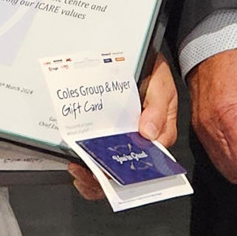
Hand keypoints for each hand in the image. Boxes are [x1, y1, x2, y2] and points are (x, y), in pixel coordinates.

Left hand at [70, 50, 179, 200]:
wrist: (146, 57)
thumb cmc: (157, 75)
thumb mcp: (162, 86)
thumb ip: (157, 109)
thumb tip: (148, 133)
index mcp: (159, 136)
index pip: (145, 165)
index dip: (126, 173)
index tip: (106, 173)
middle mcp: (141, 141)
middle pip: (123, 171)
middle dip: (103, 178)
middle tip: (83, 172)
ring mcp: (125, 137)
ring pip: (109, 165)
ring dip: (92, 172)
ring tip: (76, 168)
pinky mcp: (111, 130)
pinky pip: (98, 149)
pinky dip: (86, 157)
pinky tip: (74, 157)